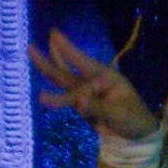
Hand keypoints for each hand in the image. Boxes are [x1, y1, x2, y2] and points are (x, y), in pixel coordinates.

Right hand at [28, 29, 158, 140]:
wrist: (137, 134)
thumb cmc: (134, 117)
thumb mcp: (119, 113)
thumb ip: (97, 107)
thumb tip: (78, 102)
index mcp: (104, 77)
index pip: (82, 62)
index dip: (67, 50)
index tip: (53, 34)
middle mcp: (92, 82)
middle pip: (67, 71)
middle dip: (49, 60)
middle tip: (30, 47)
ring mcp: (86, 94)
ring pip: (64, 85)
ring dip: (49, 78)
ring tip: (31, 75)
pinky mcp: (83, 107)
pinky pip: (68, 100)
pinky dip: (57, 98)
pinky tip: (45, 96)